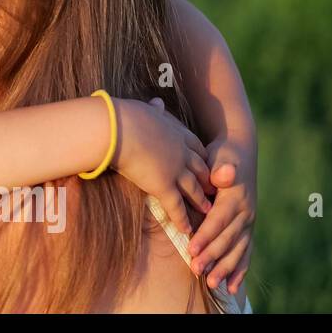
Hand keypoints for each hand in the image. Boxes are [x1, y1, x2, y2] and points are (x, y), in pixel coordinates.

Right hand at [111, 97, 213, 237]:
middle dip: (207, 181)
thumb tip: (157, 101)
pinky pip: (176, 206)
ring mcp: (174, 170)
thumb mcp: (144, 108)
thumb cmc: (124, 116)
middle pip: (200, 169)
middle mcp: (180, 152)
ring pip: (193, 189)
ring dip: (200, 202)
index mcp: (176, 132)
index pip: (195, 147)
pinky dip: (182, 219)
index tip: (205, 164)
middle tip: (213, 191)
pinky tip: (187, 230)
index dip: (200, 157)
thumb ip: (153, 110)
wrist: (118, 128)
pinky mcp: (163, 185)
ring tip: (208, 211)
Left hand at [187, 139, 255, 292]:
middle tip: (196, 270)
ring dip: (225, 267)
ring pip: (237, 249)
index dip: (205, 236)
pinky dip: (239, 269)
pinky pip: (245, 252)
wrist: (240, 154)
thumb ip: (220, 170)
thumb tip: (225, 174)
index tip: (190, 249)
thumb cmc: (223, 157)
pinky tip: (232, 287)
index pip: (218, 220)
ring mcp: (248, 222)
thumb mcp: (220, 158)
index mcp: (235, 197)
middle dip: (211, 256)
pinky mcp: (247, 228)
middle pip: (227, 238)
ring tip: (212, 283)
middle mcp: (245, 212)